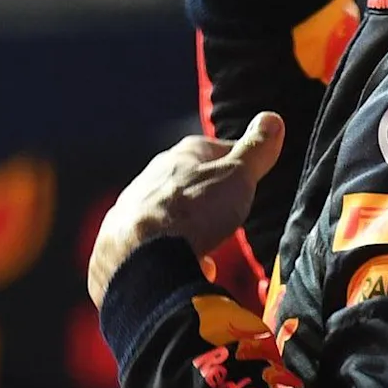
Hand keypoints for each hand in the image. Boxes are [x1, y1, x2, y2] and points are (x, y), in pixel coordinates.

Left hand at [87, 115, 286, 305]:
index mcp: (177, 157)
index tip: (246, 175)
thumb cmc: (193, 212)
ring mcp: (127, 213)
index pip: (211, 150)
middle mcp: (147, 180)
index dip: (233, 163)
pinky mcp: (114, 248)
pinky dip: (164, 255)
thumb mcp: (237, 176)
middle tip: (227, 213)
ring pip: (161, 215)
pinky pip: (145, 248)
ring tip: (205, 244)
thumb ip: (255, 150)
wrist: (143, 260)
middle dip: (204, 197)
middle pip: (183, 184)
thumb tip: (272, 119)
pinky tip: (182, 267)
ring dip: (182, 227)